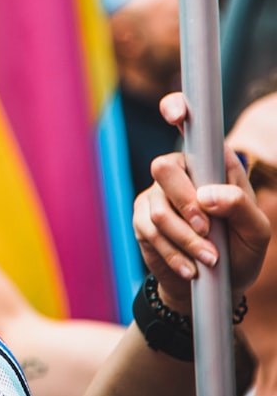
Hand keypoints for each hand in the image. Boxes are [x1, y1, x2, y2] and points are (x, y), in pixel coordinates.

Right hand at [132, 93, 269, 310]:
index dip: (176, 108)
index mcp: (210, 162)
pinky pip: (149, 232)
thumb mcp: (256, 231)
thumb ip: (240, 206)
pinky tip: (191, 268)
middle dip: (185, 202)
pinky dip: (174, 253)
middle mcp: (180, 171)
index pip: (188, 123)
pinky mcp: (140, 219)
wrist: (214, 286)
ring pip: (158, 208)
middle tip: (207, 229)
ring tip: (209, 259)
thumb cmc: (240, 250)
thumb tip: (208, 195)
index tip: (176, 114)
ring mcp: (155, 194)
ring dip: (186, 239)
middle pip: (164, 167)